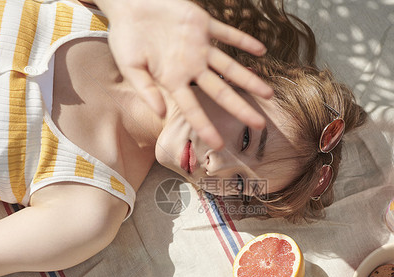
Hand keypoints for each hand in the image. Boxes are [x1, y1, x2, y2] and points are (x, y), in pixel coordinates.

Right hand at [92, 0, 273, 148]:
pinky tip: (261, 50)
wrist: (129, 4)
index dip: (205, 127)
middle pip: (221, 92)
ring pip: (230, 67)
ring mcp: (199, 46)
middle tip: (259, 125)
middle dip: (240, 109)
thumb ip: (146, 90)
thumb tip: (161, 114)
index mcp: (173, 80)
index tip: (218, 145)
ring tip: (268, 95)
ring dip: (250, 80)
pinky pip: (227, 33)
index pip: (193, 108)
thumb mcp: (129, 67)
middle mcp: (191, 67)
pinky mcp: (202, 24)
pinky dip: (243, 40)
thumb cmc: (125, 37)